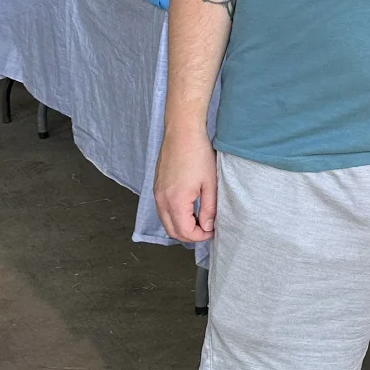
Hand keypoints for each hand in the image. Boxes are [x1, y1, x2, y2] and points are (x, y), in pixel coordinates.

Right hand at [155, 126, 216, 243]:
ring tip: (199, 220)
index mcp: (175, 201)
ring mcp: (156, 193)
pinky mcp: (156, 187)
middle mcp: (161, 200)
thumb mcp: (210, 184)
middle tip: (207, 229)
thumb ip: (209, 209)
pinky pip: (162, 210)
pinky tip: (188, 209)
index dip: (201, 236)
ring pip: (165, 222)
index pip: (185, 232)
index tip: (213, 231)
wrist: (182, 132)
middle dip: (190, 235)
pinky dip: (174, 216)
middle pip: (172, 232)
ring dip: (181, 226)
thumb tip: (207, 227)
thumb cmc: (197, 154)